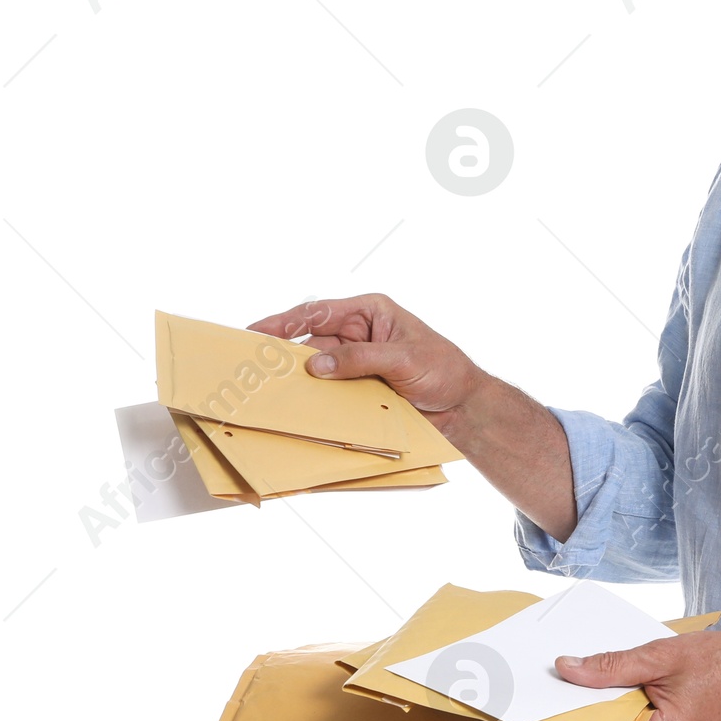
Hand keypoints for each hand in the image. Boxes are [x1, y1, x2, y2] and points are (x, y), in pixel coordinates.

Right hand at [248, 294, 479, 432]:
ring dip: (301, 380)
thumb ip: (360, 359)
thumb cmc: (445, 371)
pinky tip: (300, 407)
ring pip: (318, 370)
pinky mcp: (359, 388)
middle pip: (311, 341)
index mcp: (370, 312)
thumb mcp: (404, 359)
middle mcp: (359, 334)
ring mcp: (358, 363)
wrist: (464, 408)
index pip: (318, 312)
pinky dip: (317, 399)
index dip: (284, 321)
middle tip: (255, 368)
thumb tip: (316, 365)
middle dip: (286, 354)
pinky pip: (331, 392)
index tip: (256, 331)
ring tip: (272, 390)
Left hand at [556, 631, 720, 720]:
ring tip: (618, 682)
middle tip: (579, 682)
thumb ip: (612, 666)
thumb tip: (569, 669)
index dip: (578, 717)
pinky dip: (640, 717)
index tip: (557, 699)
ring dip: (621, 714)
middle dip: (598, 712)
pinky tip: (641, 692)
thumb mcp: (663, 655)